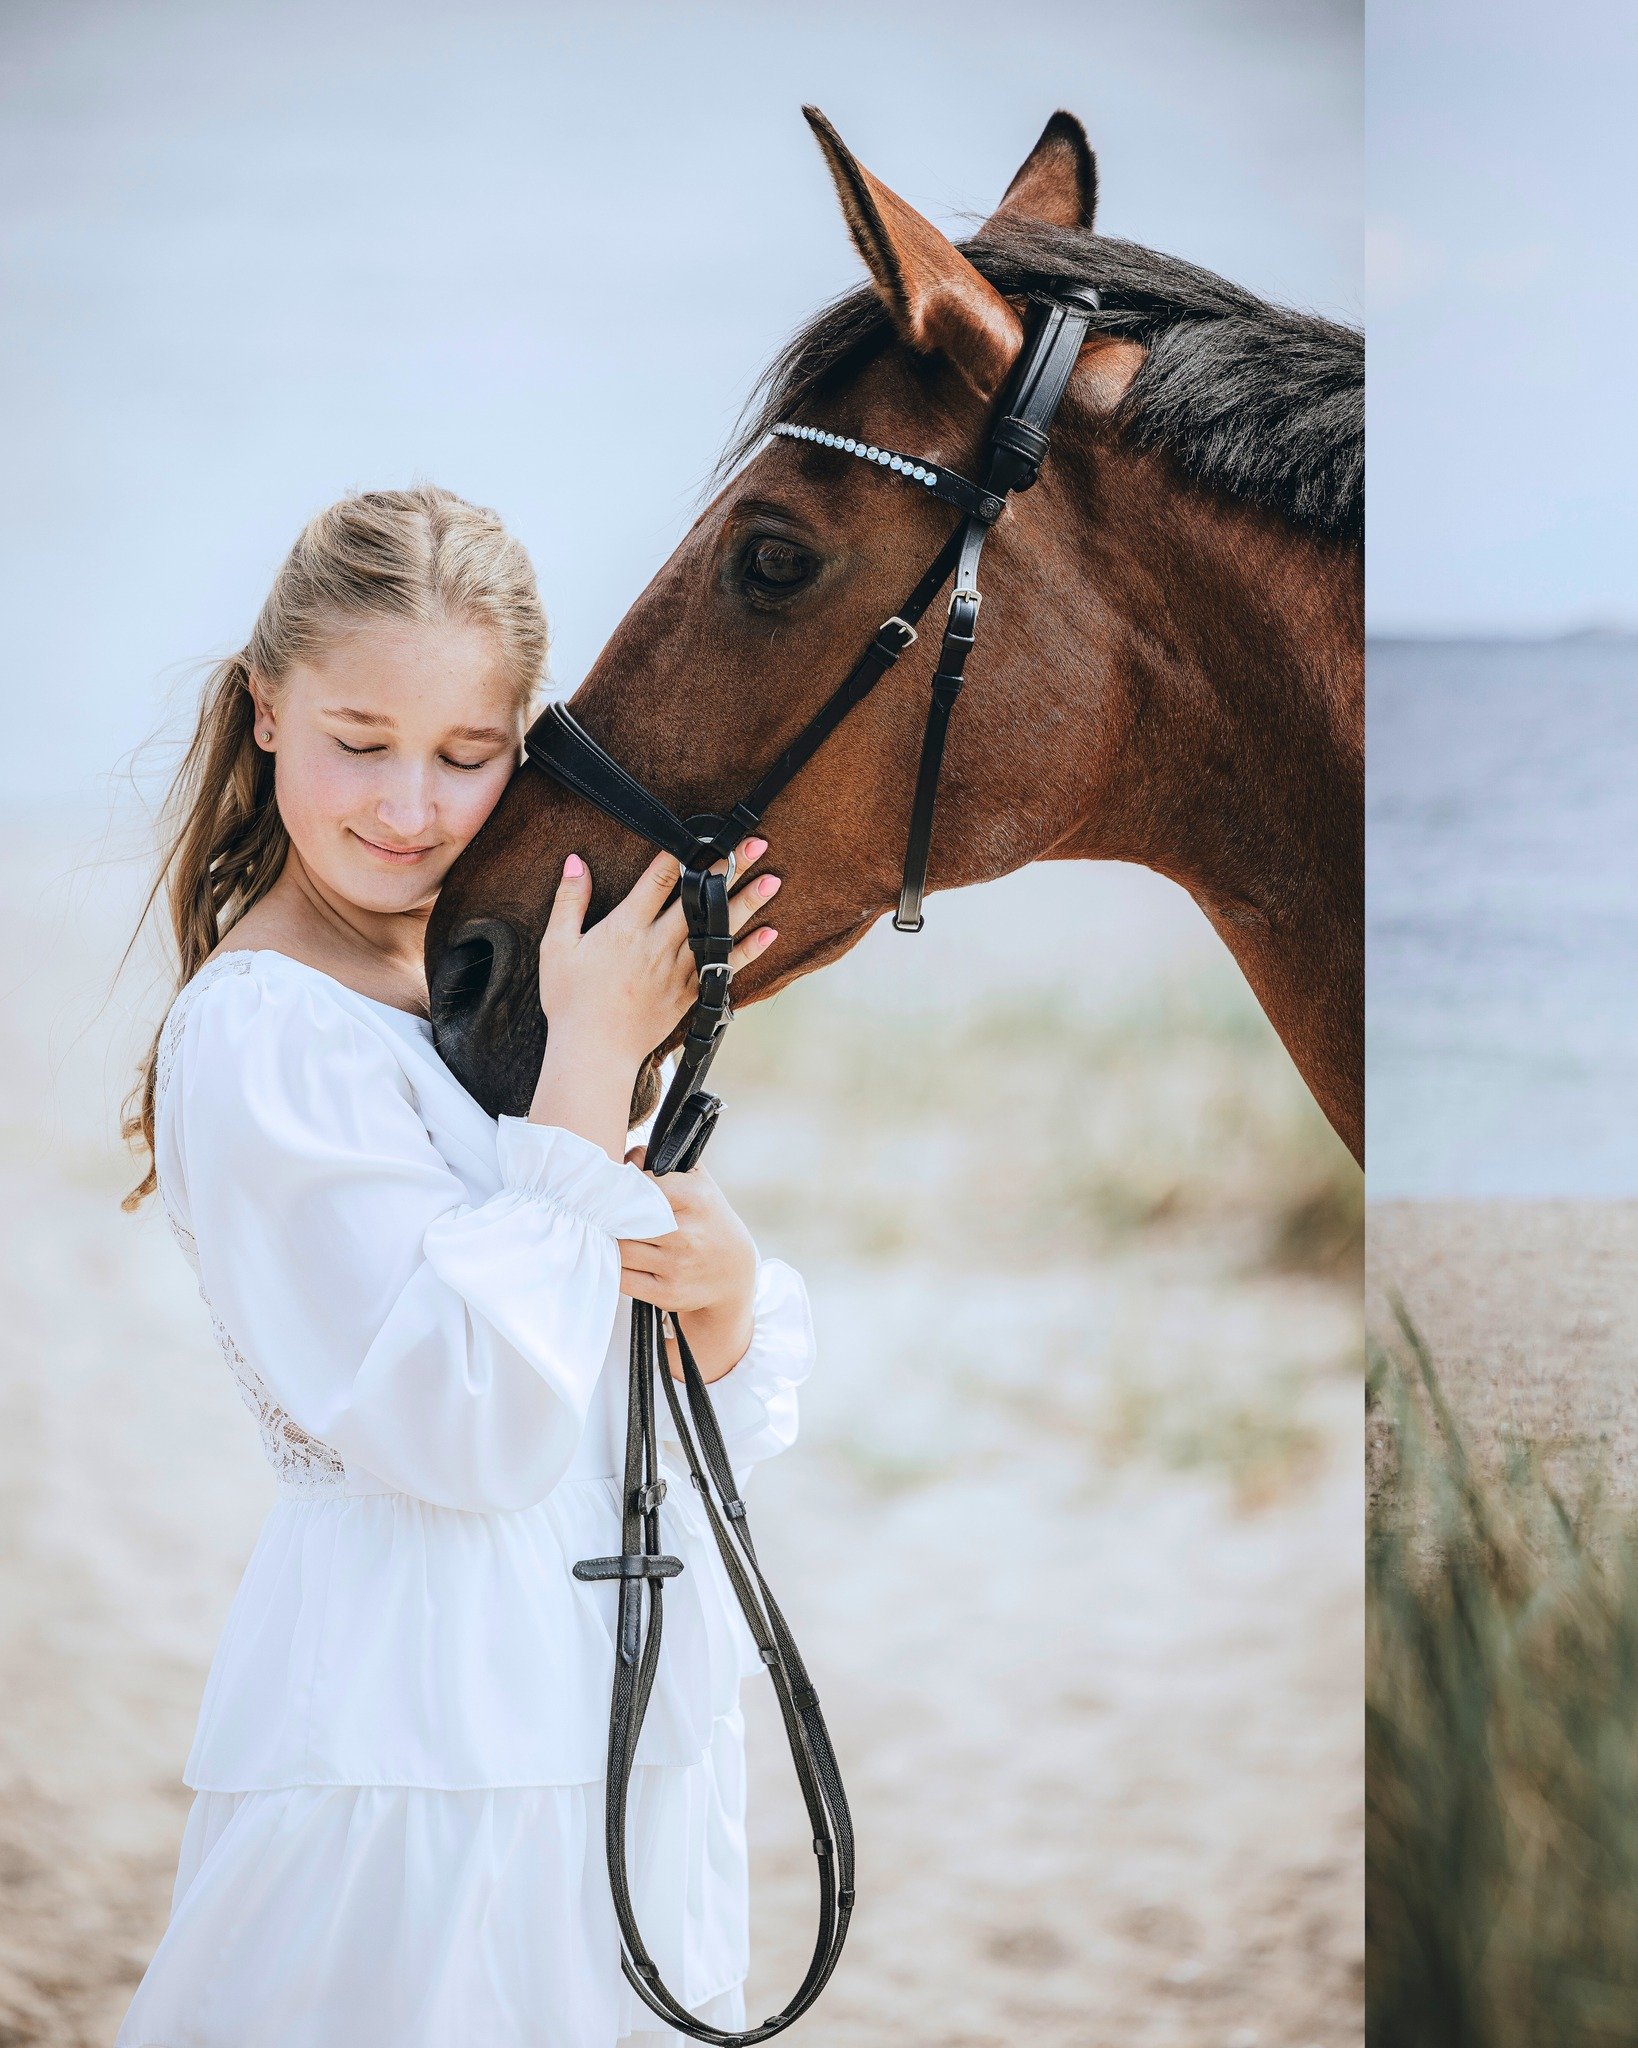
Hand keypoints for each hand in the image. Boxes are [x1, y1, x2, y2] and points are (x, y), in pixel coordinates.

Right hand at [527, 837, 780, 1160]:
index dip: (681, 852)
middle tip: (755, 844)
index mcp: (625, 928)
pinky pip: (724, 968)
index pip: (658, 881)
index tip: (705, 832)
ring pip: (718, 930)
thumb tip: (575, 861)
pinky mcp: (689, 995)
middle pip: (698, 899)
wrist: (593, 1053)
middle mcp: (658, 945)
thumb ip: (568, 901)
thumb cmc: (571, 1001)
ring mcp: (677, 971)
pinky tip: (769, 934)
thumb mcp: (557, 947)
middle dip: (728, 869)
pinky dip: (747, 951)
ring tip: (772, 881)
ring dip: (747, 904)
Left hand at [618, 1155, 757, 1383]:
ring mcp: (677, 1266)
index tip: (621, 1190)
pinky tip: (626, 1259)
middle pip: (623, 1220)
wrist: (734, 1272)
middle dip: (612, 1216)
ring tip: (618, 1235)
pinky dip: (617, 1267)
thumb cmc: (708, 1219)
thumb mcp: (697, 1182)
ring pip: (620, 1249)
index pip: (638, 1186)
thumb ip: (661, 1162)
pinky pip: (622, 1278)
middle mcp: (686, 1234)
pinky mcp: (667, 1294)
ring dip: (613, 1242)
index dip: (623, 1188)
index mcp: (695, 1199)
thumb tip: (624, 1157)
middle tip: (605, 1213)